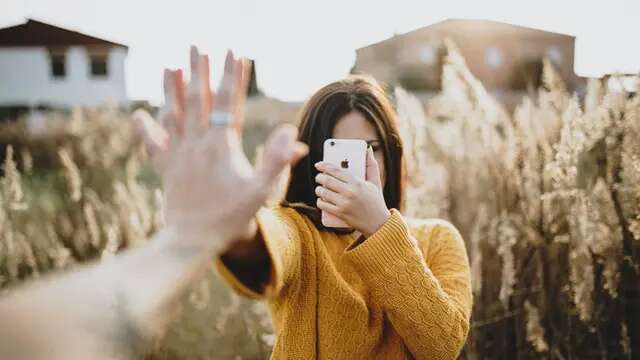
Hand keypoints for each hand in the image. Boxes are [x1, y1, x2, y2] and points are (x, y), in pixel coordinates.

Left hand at [133, 46, 306, 253]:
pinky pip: (153, 143)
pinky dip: (145, 128)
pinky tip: (140, 114)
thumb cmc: (231, 218)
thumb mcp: (262, 191)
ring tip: (171, 66)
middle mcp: (196, 144)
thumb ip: (278, 161)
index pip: (229, 102)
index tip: (234, 53)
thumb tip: (294, 135)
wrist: (193, 241)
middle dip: (199, 71)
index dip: (232, 76)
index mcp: (221, 146)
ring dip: (171, 88)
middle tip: (198, 47)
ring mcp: (178, 155)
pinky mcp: (166, 168)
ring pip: (173, 114)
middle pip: (197, 99)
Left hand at [314, 147, 390, 236]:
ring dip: (318, 189)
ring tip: (319, 188)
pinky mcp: (340, 213)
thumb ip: (371, 165)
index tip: (319, 165)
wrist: (378, 223)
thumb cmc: (376, 200)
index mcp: (358, 182)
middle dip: (319, 177)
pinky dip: (319, 201)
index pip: (336, 170)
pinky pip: (323, 205)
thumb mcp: (375, 182)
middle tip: (318, 177)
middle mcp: (350, 192)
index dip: (325, 166)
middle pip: (327, 181)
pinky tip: (320, 199)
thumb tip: (368, 149)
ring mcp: (344, 204)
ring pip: (323, 192)